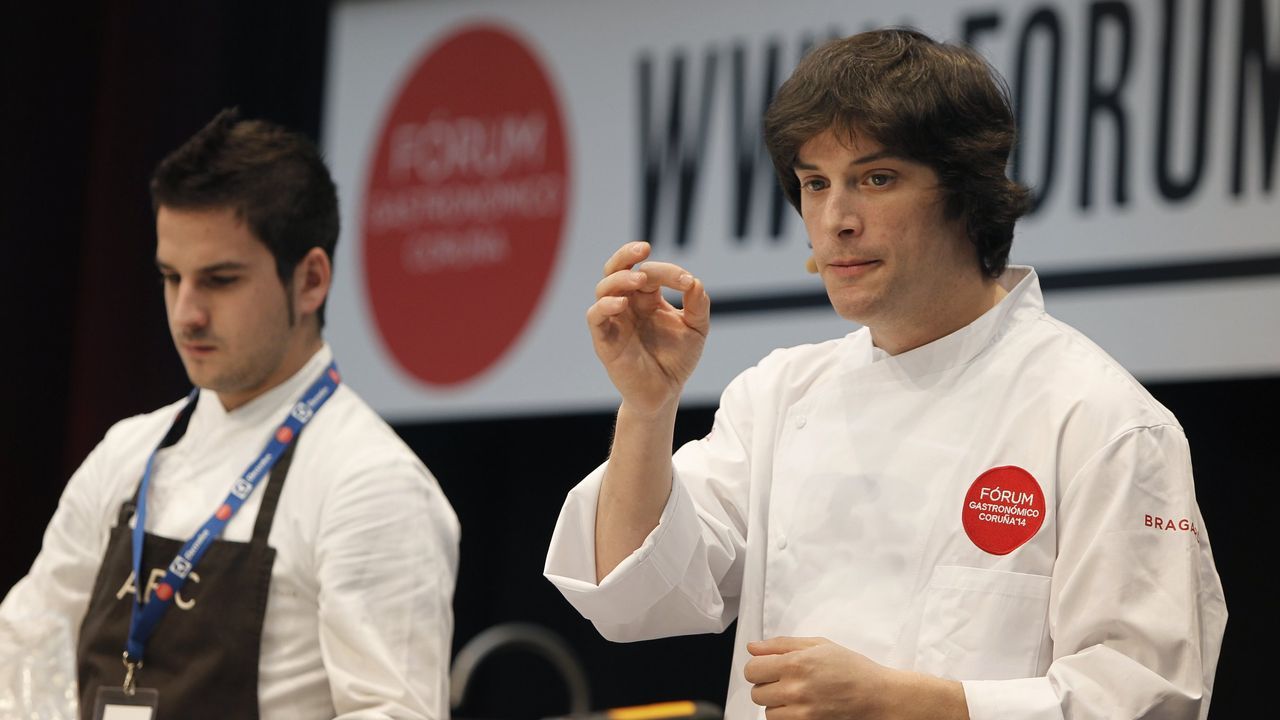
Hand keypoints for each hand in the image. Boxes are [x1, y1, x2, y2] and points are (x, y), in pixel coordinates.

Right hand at [587, 242, 709, 414]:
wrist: (665, 394)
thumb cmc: (677, 359)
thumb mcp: (696, 329)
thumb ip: (698, 305)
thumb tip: (694, 282)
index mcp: (647, 299)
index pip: (650, 273)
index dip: (667, 271)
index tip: (686, 283)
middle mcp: (627, 305)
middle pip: (616, 269)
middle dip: (626, 255)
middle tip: (643, 248)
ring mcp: (614, 321)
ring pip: (603, 288)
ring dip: (619, 279)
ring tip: (638, 280)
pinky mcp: (604, 340)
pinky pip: (595, 316)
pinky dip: (605, 306)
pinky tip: (622, 304)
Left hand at [744, 637, 967, 719]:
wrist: (876, 694)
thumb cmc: (850, 667)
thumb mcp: (817, 645)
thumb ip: (781, 645)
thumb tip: (753, 647)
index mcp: (795, 663)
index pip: (752, 670)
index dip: (757, 668)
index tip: (766, 668)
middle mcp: (795, 688)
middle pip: (756, 692)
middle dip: (766, 685)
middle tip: (784, 681)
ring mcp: (801, 711)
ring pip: (767, 711)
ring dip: (776, 703)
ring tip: (795, 694)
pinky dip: (785, 716)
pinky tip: (799, 707)